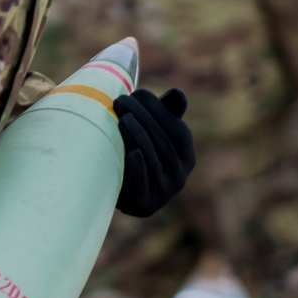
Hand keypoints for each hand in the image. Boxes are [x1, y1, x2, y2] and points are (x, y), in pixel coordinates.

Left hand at [114, 87, 195, 217]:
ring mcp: (164, 193)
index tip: (137, 92)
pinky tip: (132, 152)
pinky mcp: (145, 205)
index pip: (178, 130)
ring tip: (121, 118)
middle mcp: (180, 177)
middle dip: (142, 117)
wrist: (110, 187)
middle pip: (164, 143)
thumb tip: (177, 95)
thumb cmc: (133, 150)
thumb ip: (165, 112)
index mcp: (186, 157)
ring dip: (137, 136)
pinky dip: (139, 168)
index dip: (158, 110)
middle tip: (121, 101)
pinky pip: (143, 185)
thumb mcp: (151, 130)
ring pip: (153, 160)